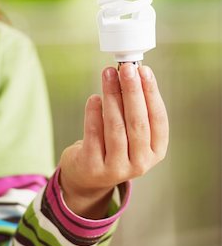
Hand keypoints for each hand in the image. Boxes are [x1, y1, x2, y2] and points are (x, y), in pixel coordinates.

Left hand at [58, 63, 168, 218]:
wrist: (87, 177)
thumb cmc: (111, 147)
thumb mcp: (130, 133)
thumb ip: (133, 109)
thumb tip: (131, 74)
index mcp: (155, 151)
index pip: (158, 118)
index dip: (151, 93)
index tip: (144, 71)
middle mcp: (140, 162)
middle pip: (137, 121)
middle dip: (132, 91)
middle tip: (125, 69)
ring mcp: (116, 167)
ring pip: (115, 126)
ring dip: (112, 97)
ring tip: (108, 75)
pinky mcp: (93, 166)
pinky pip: (94, 134)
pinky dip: (93, 113)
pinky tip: (94, 98)